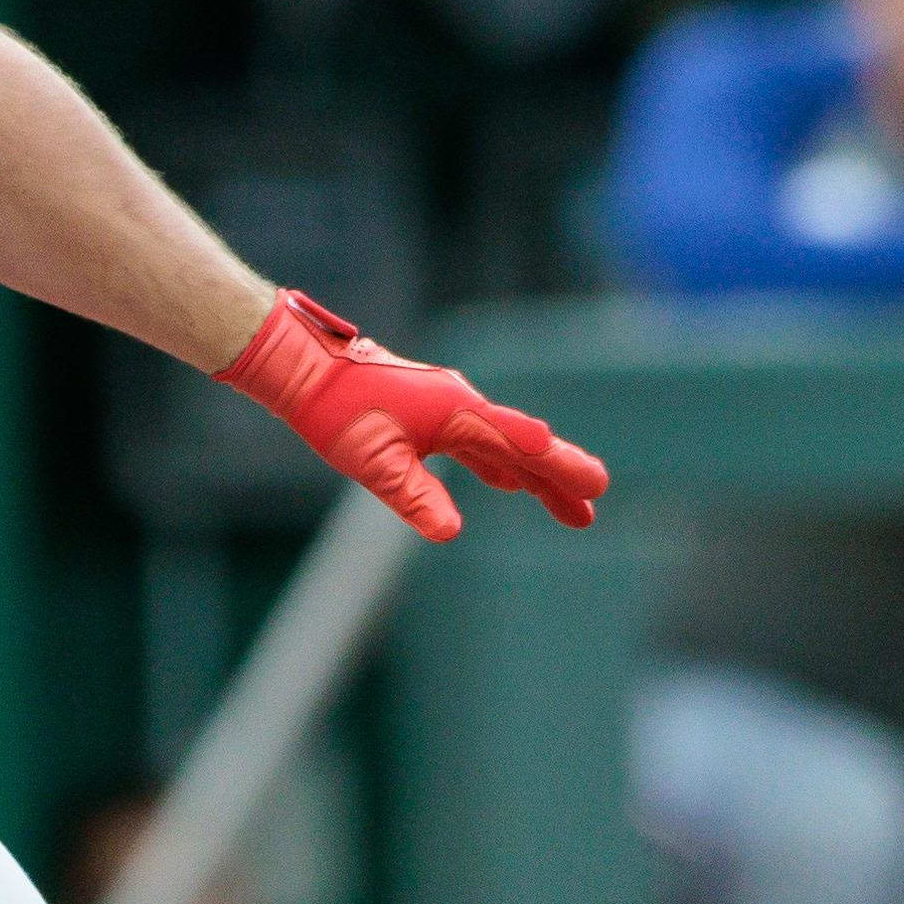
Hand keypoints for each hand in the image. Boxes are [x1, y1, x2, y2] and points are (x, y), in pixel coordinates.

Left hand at [216, 290, 609, 542]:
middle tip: (593, 507)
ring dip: (534, 476)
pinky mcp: (433, 413)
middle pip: (522, 447)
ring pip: (503, 447)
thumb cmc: (339, 412)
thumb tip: (450, 533)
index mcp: (458, 415)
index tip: (595, 486)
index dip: (559, 469)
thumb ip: (414, 497)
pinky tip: (508, 481)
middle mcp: (462, 407)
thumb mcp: (374, 463)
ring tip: (566, 505)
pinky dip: (501, 464)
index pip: (520, 446)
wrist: (307, 369)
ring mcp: (449, 408)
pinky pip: (480, 443)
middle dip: (559, 479)